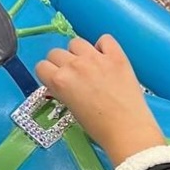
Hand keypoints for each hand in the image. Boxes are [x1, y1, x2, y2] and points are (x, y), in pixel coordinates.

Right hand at [35, 35, 164, 165]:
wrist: (128, 130)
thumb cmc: (97, 127)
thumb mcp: (71, 109)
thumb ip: (61, 91)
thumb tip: (59, 84)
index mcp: (59, 81)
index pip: (41, 66)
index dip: (48, 74)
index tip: (56, 81)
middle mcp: (74, 65)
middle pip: (55, 52)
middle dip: (60, 63)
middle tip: (72, 76)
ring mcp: (96, 58)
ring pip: (76, 42)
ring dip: (78, 53)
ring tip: (89, 66)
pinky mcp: (116, 56)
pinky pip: (104, 39)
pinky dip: (103, 47)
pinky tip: (106, 60)